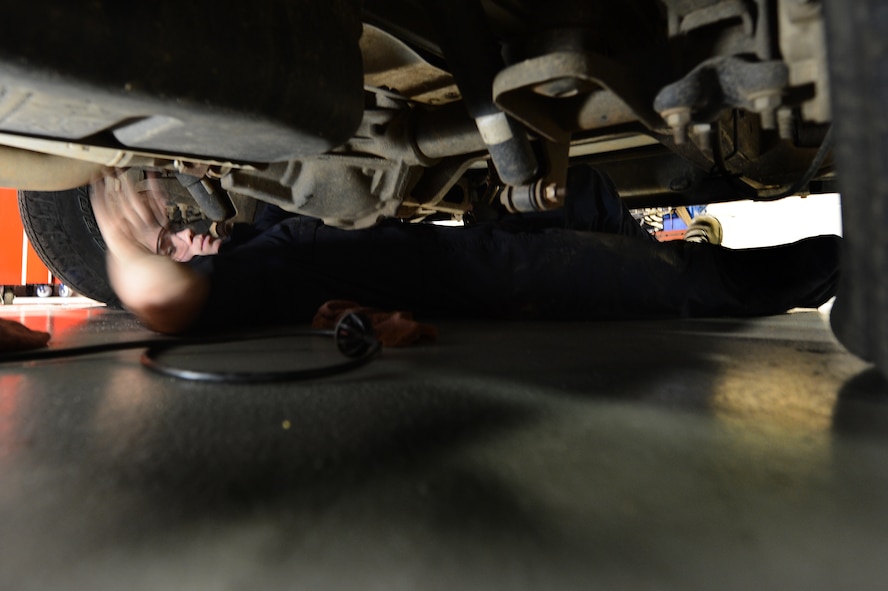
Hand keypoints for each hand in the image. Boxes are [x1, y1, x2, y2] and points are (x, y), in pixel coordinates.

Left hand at [90, 168, 209, 333]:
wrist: (180, 302)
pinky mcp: (170, 239)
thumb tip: (110, 214)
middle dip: (118, 189)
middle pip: (123, 209)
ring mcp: (153, 239)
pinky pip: (161, 213)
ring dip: (135, 190)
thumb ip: (119, 236)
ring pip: (141, 207)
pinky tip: (154, 184)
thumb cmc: (152, 288)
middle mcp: (135, 242)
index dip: (102, 198)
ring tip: (129, 172)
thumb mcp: (130, 261)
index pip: (107, 217)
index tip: (97, 180)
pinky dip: (157, 197)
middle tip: (113, 169)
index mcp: (121, 248)